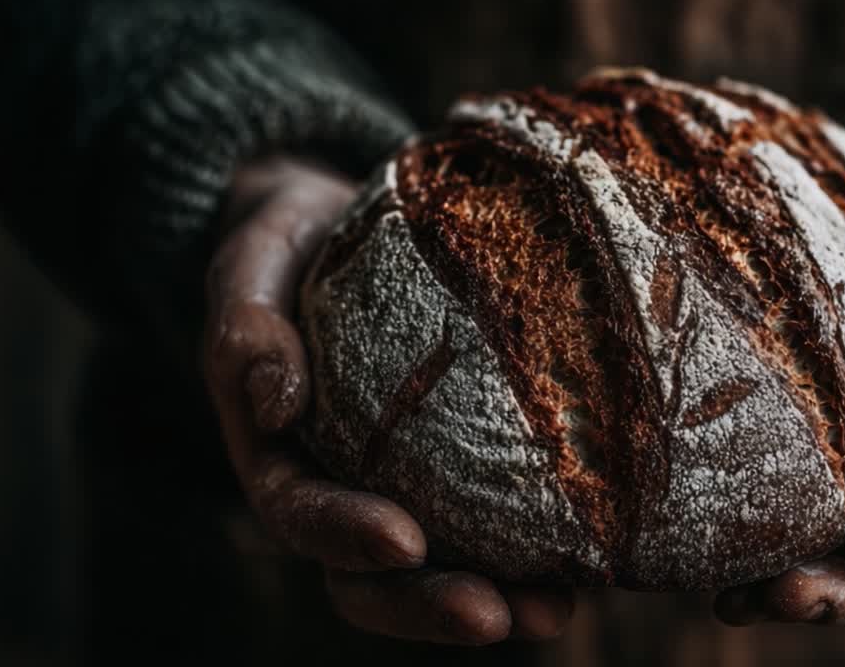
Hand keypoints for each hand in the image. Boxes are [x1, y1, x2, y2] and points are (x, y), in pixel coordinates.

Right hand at [203, 156, 573, 642]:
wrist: (335, 227)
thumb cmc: (286, 249)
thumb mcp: (251, 269)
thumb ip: (246, 330)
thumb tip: (278, 405)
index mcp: (280, 454)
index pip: (301, 513)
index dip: (346, 537)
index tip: (405, 542)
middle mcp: (344, 484)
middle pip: (374, 574)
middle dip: (431, 606)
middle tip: (498, 616)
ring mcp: (407, 480)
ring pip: (443, 563)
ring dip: (497, 597)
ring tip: (558, 612)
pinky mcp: (461, 458)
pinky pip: (496, 513)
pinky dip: (539, 542)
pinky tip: (598, 551)